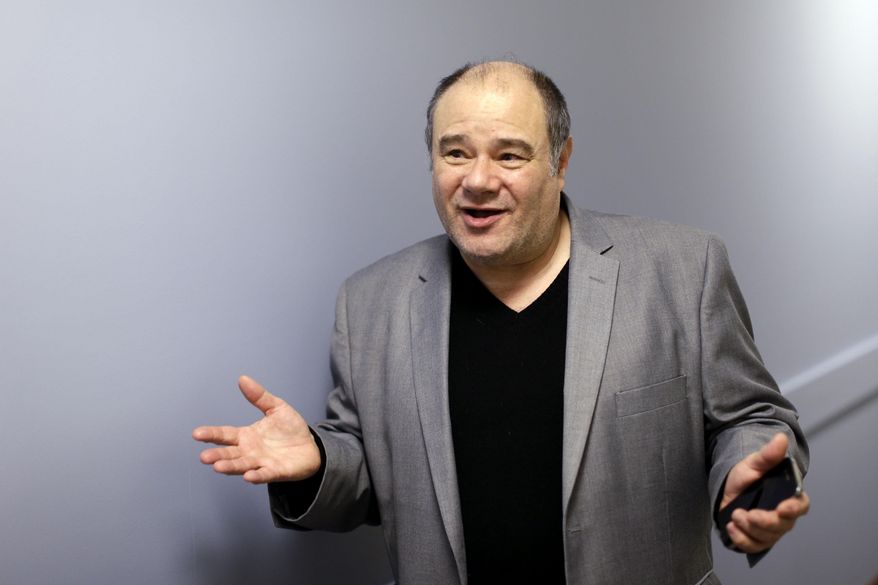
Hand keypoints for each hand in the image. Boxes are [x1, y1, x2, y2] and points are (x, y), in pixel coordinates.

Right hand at [192, 376, 321, 483]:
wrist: (311, 447)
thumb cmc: (291, 429)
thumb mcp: (276, 408)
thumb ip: (259, 396)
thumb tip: (242, 378)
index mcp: (247, 436)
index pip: (225, 434)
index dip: (211, 434)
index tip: (196, 433)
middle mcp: (250, 451)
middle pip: (230, 453)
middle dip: (217, 455)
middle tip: (204, 457)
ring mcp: (261, 462)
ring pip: (242, 465)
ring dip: (231, 467)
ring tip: (218, 467)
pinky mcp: (276, 472)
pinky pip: (265, 474)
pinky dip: (256, 476)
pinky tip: (248, 476)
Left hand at [720, 433, 809, 552]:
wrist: (727, 490)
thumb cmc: (745, 477)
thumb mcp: (754, 463)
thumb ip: (768, 455)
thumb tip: (781, 438)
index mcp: (788, 497)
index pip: (800, 506)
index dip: (794, 508)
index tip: (783, 507)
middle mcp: (783, 516)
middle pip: (782, 526)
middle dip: (764, 521)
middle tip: (746, 513)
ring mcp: (770, 530)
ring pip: (767, 537)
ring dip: (749, 529)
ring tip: (734, 515)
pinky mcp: (757, 539)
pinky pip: (753, 547)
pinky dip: (741, 540)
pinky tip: (731, 528)